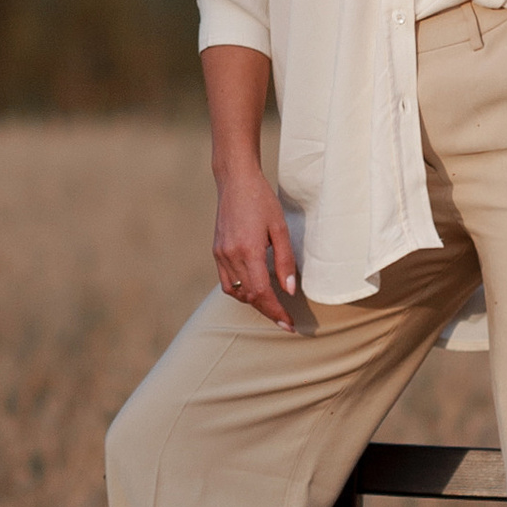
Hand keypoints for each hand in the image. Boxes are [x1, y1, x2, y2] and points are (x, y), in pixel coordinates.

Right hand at [213, 156, 300, 328]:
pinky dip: (240, 291)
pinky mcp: (216, 251)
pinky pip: (226, 282)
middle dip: (268, 311)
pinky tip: (253, 289)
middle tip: (286, 321)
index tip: (289, 324)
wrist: (235, 181)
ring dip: (254, 302)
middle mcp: (230, 256)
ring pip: (236, 292)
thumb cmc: (261, 200)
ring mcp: (220, 255)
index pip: (262, 293)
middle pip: (249, 296)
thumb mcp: (280, 228)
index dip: (276, 311)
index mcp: (248, 251)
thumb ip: (285, 261)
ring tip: (272, 305)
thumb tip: (289, 291)